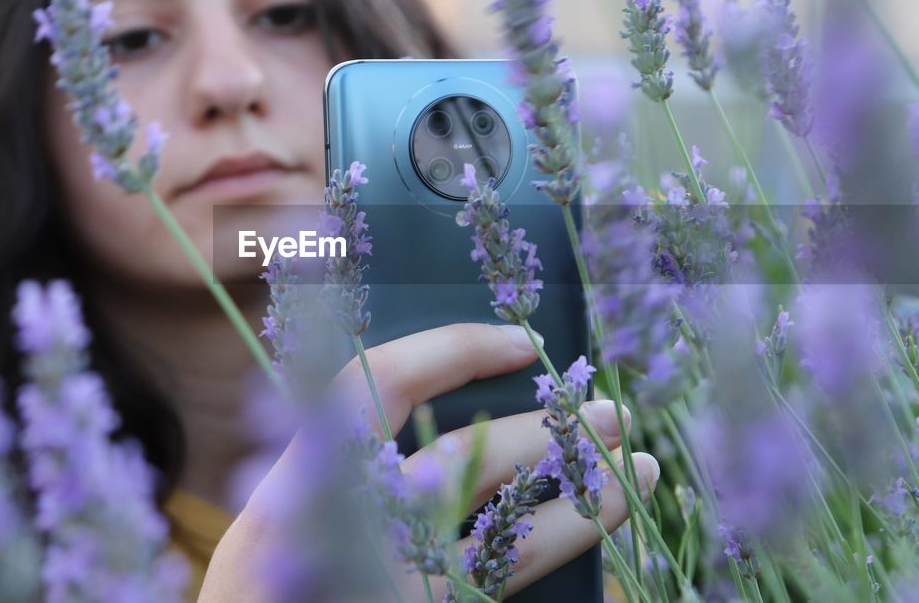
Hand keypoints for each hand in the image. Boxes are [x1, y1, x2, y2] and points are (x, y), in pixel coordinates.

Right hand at [199, 323, 660, 601]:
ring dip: (578, 490)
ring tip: (639, 469)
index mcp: (292, 485)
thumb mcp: (287, 525)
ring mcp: (387, 578)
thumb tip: (457, 410)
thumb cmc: (279, 590)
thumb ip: (346, 469)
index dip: (451, 351)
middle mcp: (338, 530)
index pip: (371, 385)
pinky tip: (605, 522)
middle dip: (541, 429)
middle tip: (607, 409)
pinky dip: (563, 543)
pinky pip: (507, 574)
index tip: (522, 341)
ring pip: (501, 525)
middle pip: (458, 459)